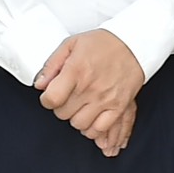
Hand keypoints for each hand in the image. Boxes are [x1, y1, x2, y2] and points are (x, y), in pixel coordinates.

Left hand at [34, 30, 144, 156]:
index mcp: (77, 70)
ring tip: (79, 107)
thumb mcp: (72, 44)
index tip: (50, 96)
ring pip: (80, 124)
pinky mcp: (118, 107)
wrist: (133, 45)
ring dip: (75, 118)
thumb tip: (40, 83)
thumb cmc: (103, 44)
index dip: (46, 100)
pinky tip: (90, 118)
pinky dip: (92, 128)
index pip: (52, 99)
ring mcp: (105, 99)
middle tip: (66, 98)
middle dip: (61, 107)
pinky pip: (100, 128)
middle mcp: (90, 87)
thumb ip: (52, 65)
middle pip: (63, 113)